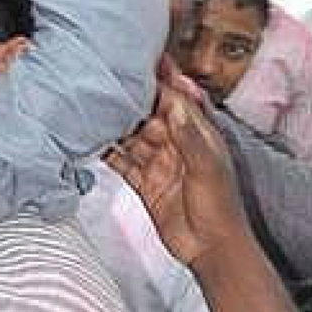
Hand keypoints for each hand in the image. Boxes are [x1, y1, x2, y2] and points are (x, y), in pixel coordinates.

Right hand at [106, 80, 246, 272]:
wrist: (212, 251)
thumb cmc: (222, 209)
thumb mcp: (208, 168)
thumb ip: (190, 136)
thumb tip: (176, 105)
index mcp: (198, 136)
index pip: (174, 100)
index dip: (158, 81)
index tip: (138, 60)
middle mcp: (176, 145)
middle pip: (148, 115)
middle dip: (129, 99)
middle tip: (103, 80)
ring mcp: (159, 164)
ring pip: (131, 136)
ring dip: (114, 124)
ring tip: (90, 105)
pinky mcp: (144, 183)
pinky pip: (122, 162)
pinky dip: (107, 151)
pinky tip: (90, 140)